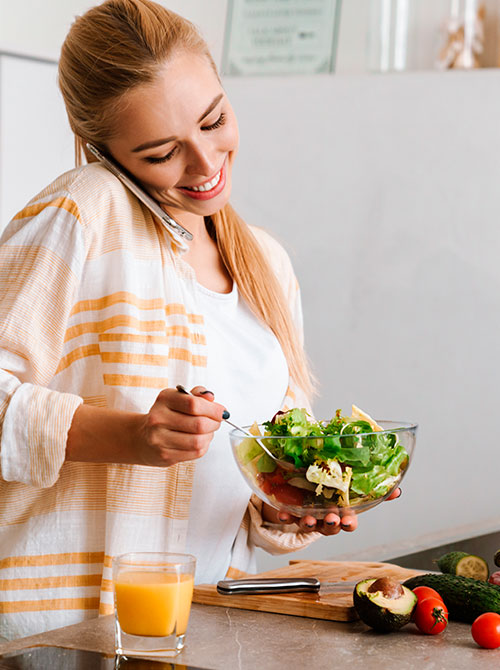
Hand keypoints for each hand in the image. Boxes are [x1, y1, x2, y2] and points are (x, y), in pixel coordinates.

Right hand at [135, 386, 226, 466]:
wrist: (142, 438)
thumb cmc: (166, 416)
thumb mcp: (178, 399)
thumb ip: (196, 395)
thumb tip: (211, 397)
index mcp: (164, 399)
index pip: (194, 403)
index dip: (213, 409)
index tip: (222, 411)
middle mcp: (158, 418)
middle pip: (199, 424)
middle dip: (214, 423)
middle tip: (217, 422)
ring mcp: (160, 438)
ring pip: (198, 440)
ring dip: (210, 436)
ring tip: (208, 432)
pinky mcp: (165, 455)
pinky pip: (195, 452)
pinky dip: (204, 446)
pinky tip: (200, 441)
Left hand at [262, 488, 400, 536]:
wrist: (303, 488)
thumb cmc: (331, 489)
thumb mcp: (352, 485)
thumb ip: (374, 488)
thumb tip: (397, 490)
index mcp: (342, 511)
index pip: (349, 521)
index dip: (349, 522)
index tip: (348, 520)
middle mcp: (325, 516)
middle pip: (330, 526)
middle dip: (330, 523)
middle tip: (330, 517)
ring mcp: (308, 516)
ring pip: (310, 525)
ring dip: (309, 523)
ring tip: (307, 518)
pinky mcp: (291, 512)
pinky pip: (288, 517)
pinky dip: (286, 516)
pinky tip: (283, 513)